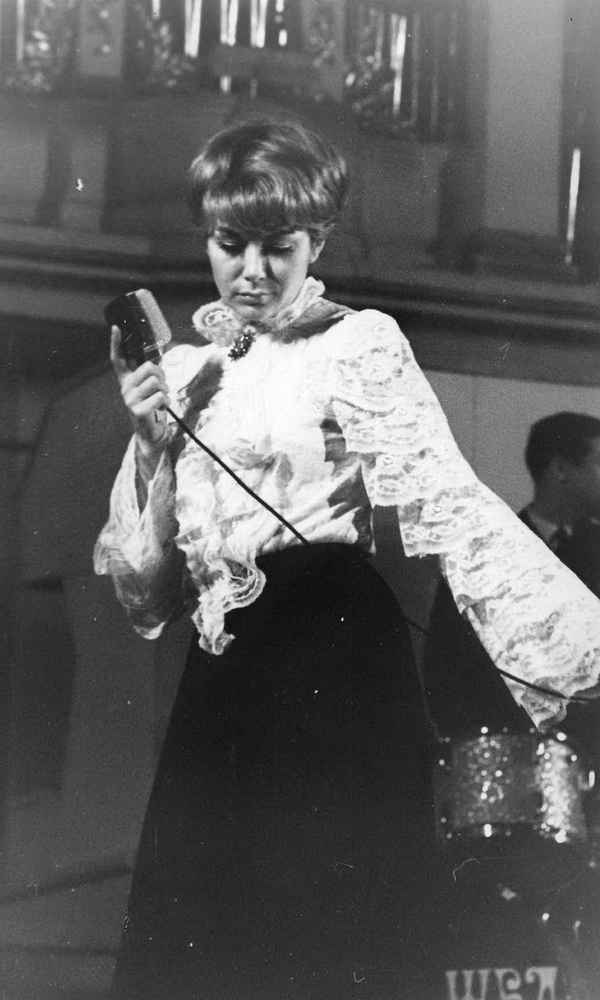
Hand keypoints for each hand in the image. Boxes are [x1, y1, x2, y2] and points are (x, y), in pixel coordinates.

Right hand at [110, 325, 170, 456]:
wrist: (151, 434)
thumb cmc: (153, 408)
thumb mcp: (151, 388)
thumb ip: (152, 373)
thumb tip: (159, 352)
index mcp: (127, 380)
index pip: (118, 359)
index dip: (116, 343)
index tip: (116, 327)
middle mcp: (125, 388)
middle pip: (149, 368)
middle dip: (162, 376)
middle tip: (161, 387)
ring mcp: (130, 400)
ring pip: (156, 382)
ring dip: (166, 390)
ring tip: (161, 399)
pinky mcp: (138, 411)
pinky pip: (160, 397)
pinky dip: (167, 402)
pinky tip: (161, 409)